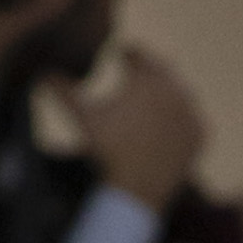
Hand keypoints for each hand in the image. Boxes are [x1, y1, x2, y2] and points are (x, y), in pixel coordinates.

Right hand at [78, 45, 205, 212]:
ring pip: (180, 92)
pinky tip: (170, 116)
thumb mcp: (82, 117)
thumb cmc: (107, 150)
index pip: (139, 55)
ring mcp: (192, 113)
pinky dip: (181, 114)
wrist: (137, 189)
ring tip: (154, 91)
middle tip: (139, 66)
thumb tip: (41, 72)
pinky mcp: (202, 134)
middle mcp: (176, 91)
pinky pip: (192, 116)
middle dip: (149, 68)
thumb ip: (62, 91)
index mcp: (148, 80)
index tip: (122, 53)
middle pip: (163, 71)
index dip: (128, 54)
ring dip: (167, 89)